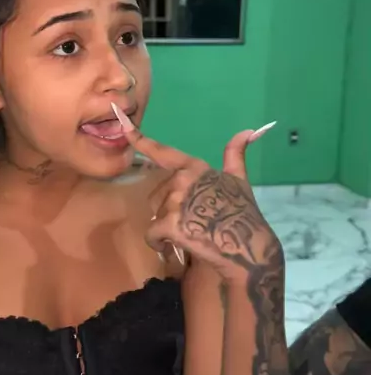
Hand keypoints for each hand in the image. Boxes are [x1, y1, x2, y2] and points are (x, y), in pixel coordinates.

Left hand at [113, 106, 282, 283]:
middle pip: (157, 195)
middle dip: (168, 210)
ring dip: (166, 229)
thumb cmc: (243, 213)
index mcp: (195, 167)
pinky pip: (152, 234)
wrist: (248, 246)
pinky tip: (176, 248)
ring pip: (156, 216)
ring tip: (188, 236)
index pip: (163, 152)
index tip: (124, 126)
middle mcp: (182, 179)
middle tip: (191, 222)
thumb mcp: (239, 180)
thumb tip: (249, 130)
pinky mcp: (170, 224)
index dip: (141, 139)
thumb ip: (236, 155)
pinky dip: (160, 244)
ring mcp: (175, 201)